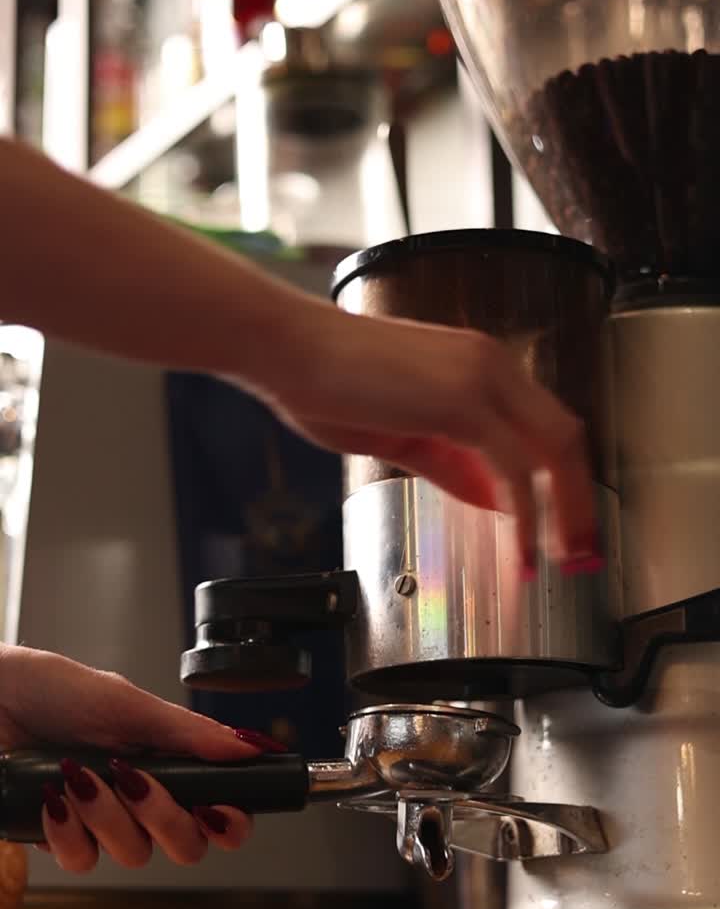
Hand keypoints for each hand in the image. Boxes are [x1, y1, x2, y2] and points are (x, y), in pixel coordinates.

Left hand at [0, 645, 262, 872]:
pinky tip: (53, 794)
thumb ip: (187, 731)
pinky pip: (83, 860)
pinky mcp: (60, 837)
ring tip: (80, 774)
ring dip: (109, 816)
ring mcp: (102, 820)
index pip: (221, 808)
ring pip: (135, 854)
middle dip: (165, 816)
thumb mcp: (125, 702)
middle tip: (138, 781)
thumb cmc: (48, 688)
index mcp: (167, 760)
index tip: (217, 808)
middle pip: (187, 845)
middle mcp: (141, 797)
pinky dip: (68, 829)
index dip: (231, 821)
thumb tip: (248, 747)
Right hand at [268, 308, 598, 576]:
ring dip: (563, 511)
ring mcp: (481, 379)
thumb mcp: (400, 434)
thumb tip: (489, 497)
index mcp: (478, 366)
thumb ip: (450, 464)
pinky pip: (513, 466)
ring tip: (560, 558)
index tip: (564, 522)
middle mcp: (490, 365)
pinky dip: (524, 514)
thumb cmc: (327, 381)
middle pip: (564, 436)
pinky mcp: (462, 402)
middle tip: (581, 549)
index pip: (544, 425)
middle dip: (579, 500)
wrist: (288, 349)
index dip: (562, 478)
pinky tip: (520, 546)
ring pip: (553, 450)